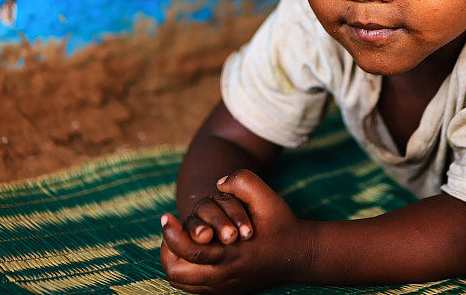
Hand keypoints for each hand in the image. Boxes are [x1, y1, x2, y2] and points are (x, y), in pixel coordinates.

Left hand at [160, 169, 311, 293]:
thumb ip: (243, 181)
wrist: (298, 254)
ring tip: (177, 239)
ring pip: (181, 281)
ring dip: (173, 259)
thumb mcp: (267, 196)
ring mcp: (223, 286)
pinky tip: (190, 250)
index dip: (171, 233)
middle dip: (167, 247)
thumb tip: (218, 183)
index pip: (188, 251)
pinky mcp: (224, 290)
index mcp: (231, 254)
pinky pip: (191, 287)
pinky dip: (184, 269)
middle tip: (170, 228)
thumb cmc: (280, 223)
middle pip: (177, 271)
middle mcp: (224, 275)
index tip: (167, 216)